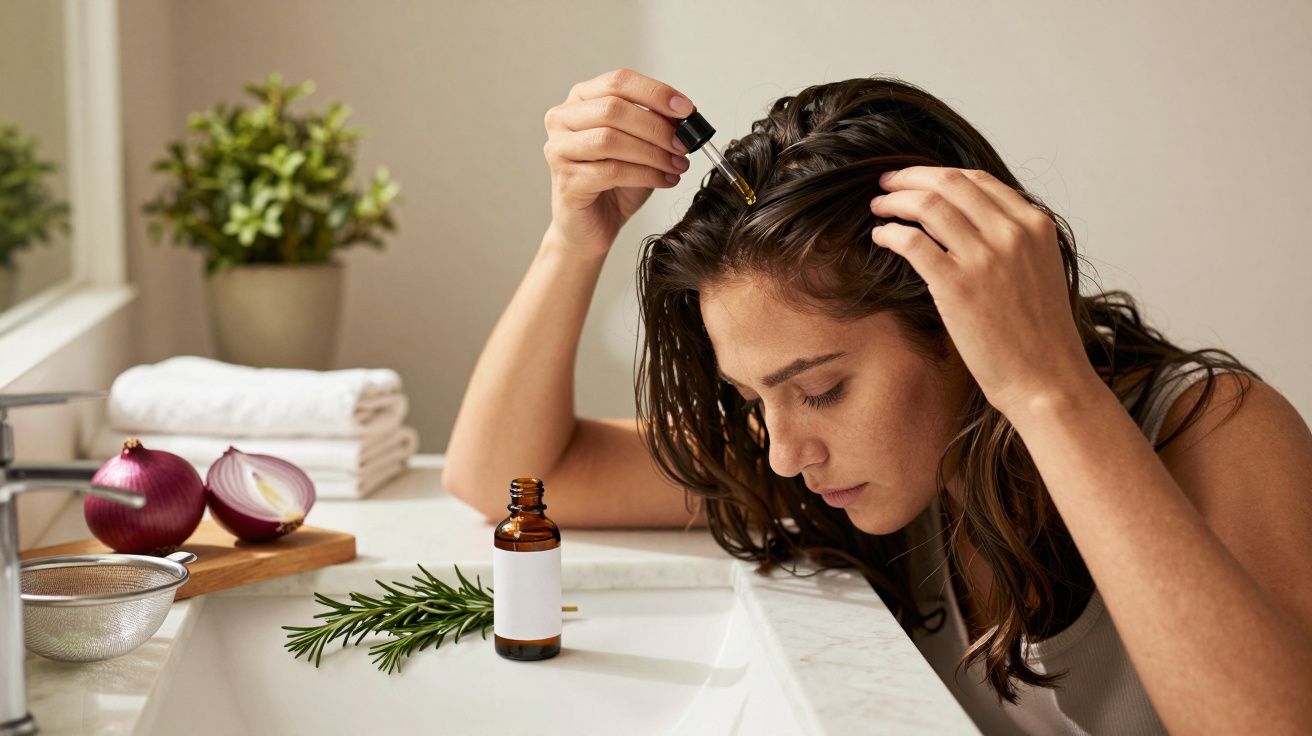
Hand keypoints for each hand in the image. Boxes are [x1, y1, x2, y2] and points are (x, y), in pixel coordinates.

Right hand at [543, 68, 693, 258]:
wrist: (592, 225)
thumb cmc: (615, 182)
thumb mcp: (642, 145)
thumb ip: (657, 124)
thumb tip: (685, 114)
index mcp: (581, 99)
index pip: (618, 81)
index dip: (655, 93)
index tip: (686, 109)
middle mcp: (563, 119)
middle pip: (613, 109)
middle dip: (656, 127)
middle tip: (684, 144)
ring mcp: (558, 149)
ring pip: (610, 139)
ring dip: (652, 153)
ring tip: (676, 165)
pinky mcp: (566, 181)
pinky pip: (611, 171)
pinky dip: (645, 175)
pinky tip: (664, 180)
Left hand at [870, 166, 1100, 416]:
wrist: (1047, 380)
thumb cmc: (1040, 336)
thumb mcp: (1039, 270)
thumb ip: (1012, 242)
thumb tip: (969, 224)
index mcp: (1035, 225)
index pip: (978, 180)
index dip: (938, 174)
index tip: (916, 179)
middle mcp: (1012, 233)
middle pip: (950, 183)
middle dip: (910, 178)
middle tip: (886, 183)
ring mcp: (985, 257)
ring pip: (928, 205)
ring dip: (895, 200)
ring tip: (878, 207)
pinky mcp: (957, 285)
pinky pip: (912, 242)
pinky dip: (890, 233)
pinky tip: (881, 236)